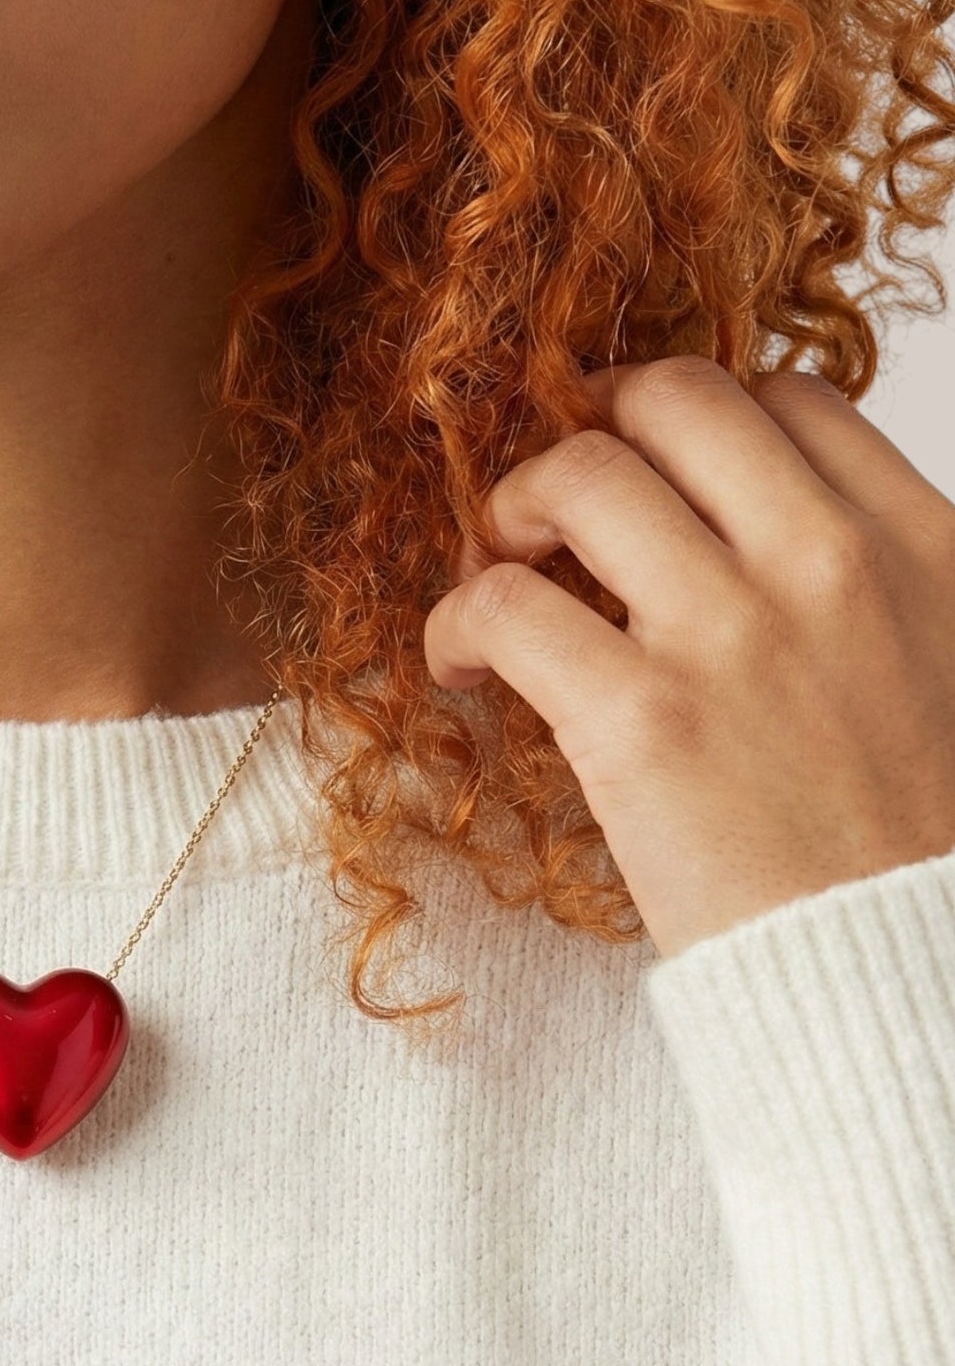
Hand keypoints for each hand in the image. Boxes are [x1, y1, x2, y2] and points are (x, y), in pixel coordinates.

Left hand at [423, 357, 954, 959]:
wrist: (905, 966)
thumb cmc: (912, 835)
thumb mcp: (943, 661)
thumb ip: (871, 581)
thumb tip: (751, 531)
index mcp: (917, 542)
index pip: (783, 400)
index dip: (687, 421)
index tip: (642, 471)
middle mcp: (829, 562)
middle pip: (673, 399)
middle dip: (591, 426)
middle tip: (553, 499)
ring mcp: (732, 634)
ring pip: (580, 474)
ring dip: (512, 506)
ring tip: (498, 564)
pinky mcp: (641, 721)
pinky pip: (504, 605)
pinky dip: (458, 618)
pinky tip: (461, 660)